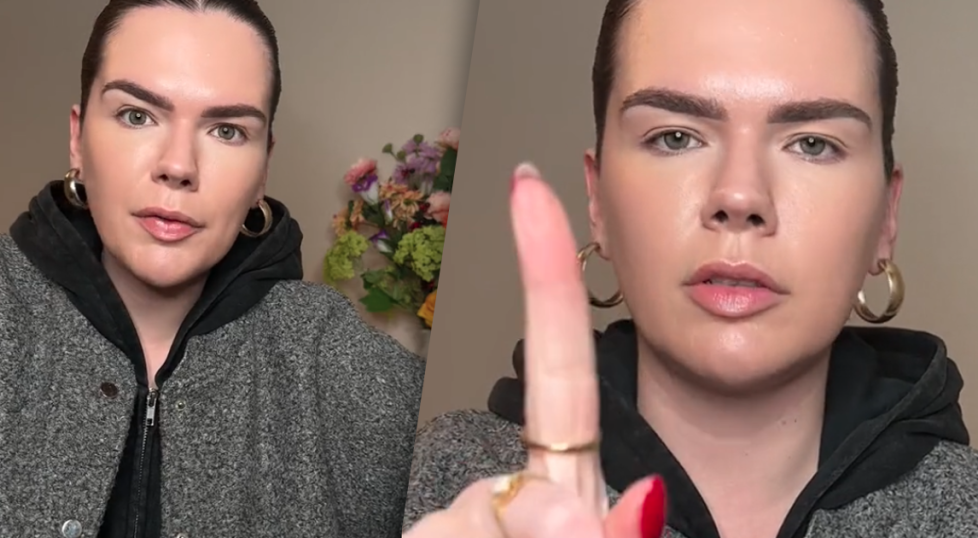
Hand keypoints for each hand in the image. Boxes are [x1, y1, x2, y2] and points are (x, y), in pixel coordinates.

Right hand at [404, 163, 666, 537]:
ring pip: (455, 527)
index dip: (544, 275)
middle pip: (492, 495)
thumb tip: (573, 502)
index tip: (532, 189)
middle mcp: (503, 500)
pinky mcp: (429, 534)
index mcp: (556, 483)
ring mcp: (457, 524)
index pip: (555, 368)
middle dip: (495, 534)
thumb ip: (582, 530)